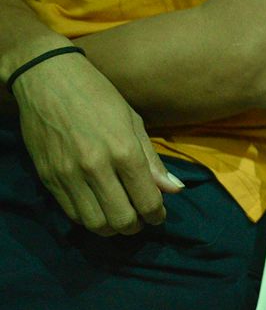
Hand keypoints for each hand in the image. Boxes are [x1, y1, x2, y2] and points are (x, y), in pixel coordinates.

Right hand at [12, 49, 183, 235]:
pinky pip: (71, 212)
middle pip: (121, 219)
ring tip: (121, 218)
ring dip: (112, 228)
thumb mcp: (133, 121)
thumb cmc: (99, 95)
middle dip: (136, 226)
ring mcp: (68, 175)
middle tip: (142, 219)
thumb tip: (174, 189)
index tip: (160, 215)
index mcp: (123, 150)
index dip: (157, 215)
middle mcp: (95, 167)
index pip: (147, 200)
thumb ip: (152, 160)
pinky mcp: (48, 179)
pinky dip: (89, 218)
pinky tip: (99, 208)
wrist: (49, 81)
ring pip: (94, 223)